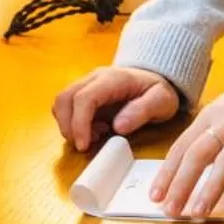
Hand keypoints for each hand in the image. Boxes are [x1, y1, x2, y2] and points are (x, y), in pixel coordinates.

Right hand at [51, 65, 179, 152]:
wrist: (156, 77)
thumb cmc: (159, 91)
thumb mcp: (161, 101)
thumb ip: (142, 111)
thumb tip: (118, 126)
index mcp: (113, 79)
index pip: (84, 98)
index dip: (79, 123)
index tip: (84, 145)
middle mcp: (94, 77)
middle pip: (64, 98)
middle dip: (67, 126)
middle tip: (84, 145)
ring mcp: (87, 83)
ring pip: (61, 101)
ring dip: (68, 124)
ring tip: (94, 136)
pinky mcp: (84, 92)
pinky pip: (67, 106)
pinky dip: (72, 122)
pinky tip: (93, 130)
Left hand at [150, 64, 223, 216]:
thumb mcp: (222, 109)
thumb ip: (205, 134)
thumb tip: (183, 166)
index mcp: (210, 116)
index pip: (182, 147)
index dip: (167, 173)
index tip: (155, 196)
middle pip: (198, 155)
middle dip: (181, 184)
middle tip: (170, 210)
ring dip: (212, 188)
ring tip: (199, 212)